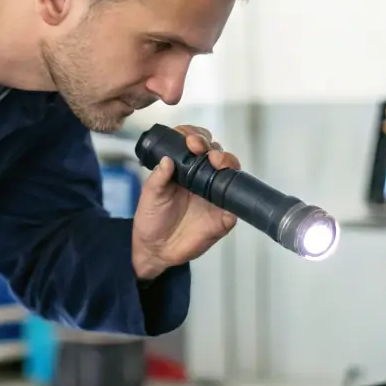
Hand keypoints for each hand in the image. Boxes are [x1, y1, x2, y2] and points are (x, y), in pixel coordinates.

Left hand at [131, 125, 240, 280]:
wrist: (156, 249)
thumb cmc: (151, 218)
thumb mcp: (150, 195)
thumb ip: (158, 178)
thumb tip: (166, 160)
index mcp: (185, 169)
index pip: (196, 144)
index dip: (195, 136)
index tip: (189, 141)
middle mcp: (203, 178)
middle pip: (217, 154)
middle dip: (213, 147)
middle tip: (202, 150)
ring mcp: (215, 196)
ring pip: (231, 173)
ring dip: (228, 162)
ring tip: (217, 163)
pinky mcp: (223, 217)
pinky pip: (235, 205)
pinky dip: (235, 197)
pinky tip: (226, 193)